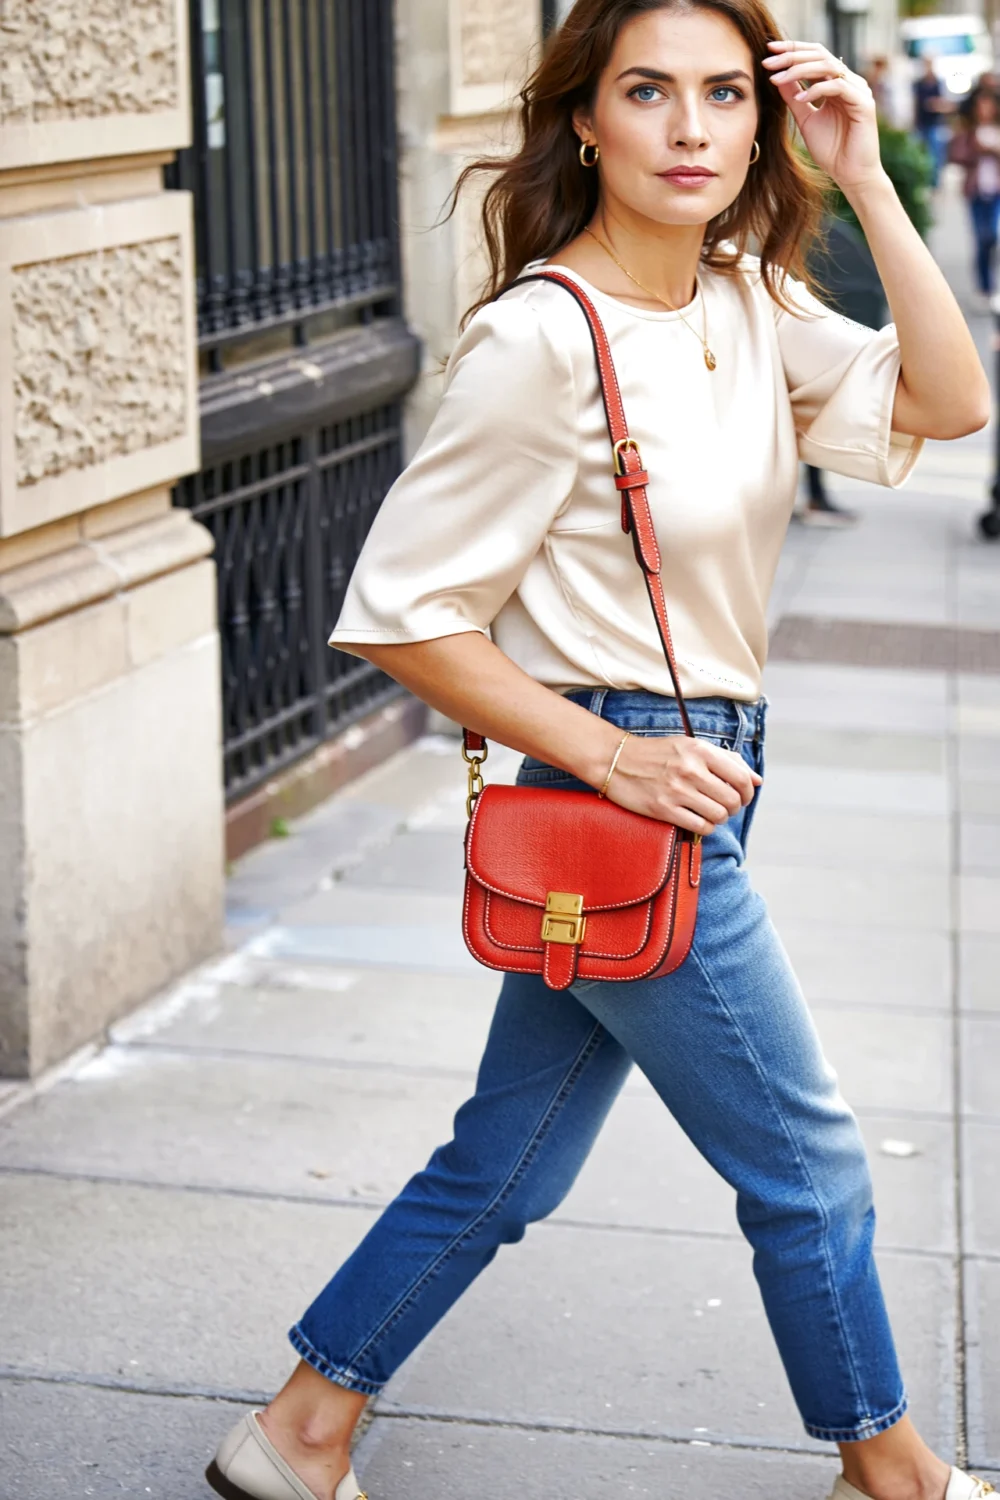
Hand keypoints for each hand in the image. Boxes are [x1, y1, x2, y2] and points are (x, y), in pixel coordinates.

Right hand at [605, 733, 761, 835]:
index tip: (743, 796)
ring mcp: (677, 790)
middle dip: (734, 807)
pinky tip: (698, 820)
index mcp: (700, 750)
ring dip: (719, 818)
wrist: (616, 759)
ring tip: (710, 813)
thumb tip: (757, 779)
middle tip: (725, 806)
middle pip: (732, 800)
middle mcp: (691, 769)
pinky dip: (705, 828)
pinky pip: (700, 827)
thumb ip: (726, 759)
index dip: (748, 792)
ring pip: (719, 815)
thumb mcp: (691, 746)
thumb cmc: (657, 753)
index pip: (742, 777)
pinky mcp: (664, 809)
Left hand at [762, 39, 883, 193]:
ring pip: (828, 67)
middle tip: (768, 61)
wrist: (851, 175)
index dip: (792, 51)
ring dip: (800, 70)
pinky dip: (816, 90)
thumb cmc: (832, 150)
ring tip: (777, 78)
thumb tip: (778, 78)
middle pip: (820, 55)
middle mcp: (849, 81)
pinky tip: (799, 98)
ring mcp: (858, 90)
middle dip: (792, 56)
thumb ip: (794, 98)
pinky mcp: (864, 103)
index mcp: (837, 83)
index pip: (815, 56)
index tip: (768, 52)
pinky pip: (837, 87)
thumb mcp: (806, 119)